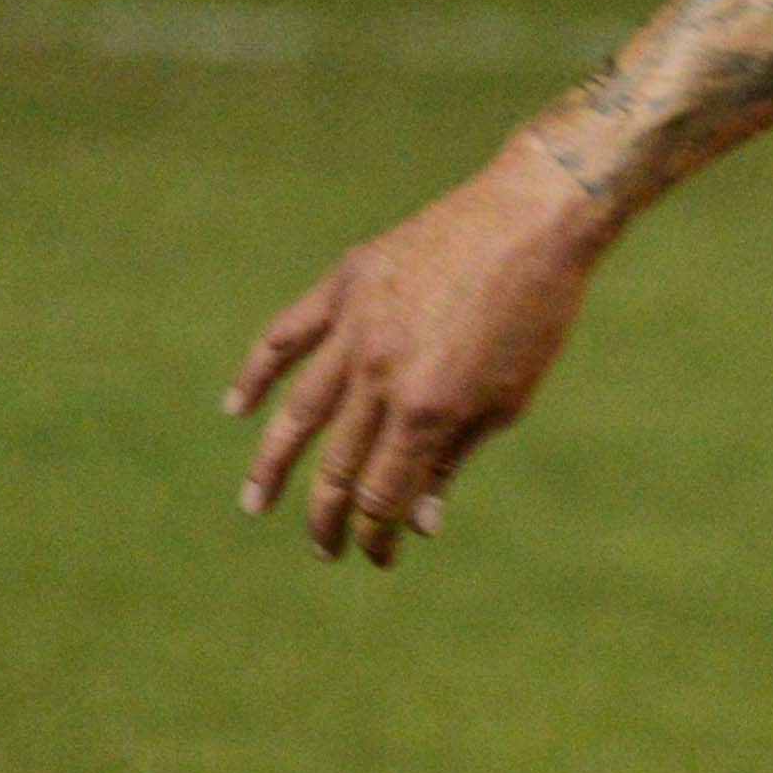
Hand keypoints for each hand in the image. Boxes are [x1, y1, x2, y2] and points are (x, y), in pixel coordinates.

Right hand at [224, 145, 614, 564]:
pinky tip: (237, 408)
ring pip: (299, 411)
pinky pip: (286, 335)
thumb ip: (454, 457)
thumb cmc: (535, 315)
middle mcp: (383, 374)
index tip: (378, 555)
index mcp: (430, 410)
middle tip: (322, 549)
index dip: (378, 533)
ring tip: (255, 504)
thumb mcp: (509, 398)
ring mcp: (357, 328)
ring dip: (272, 464)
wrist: (532, 217)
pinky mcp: (345, 284)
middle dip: (329, 516)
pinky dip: (256, 373)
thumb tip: (421, 521)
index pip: (384, 494)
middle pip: (339, 465)